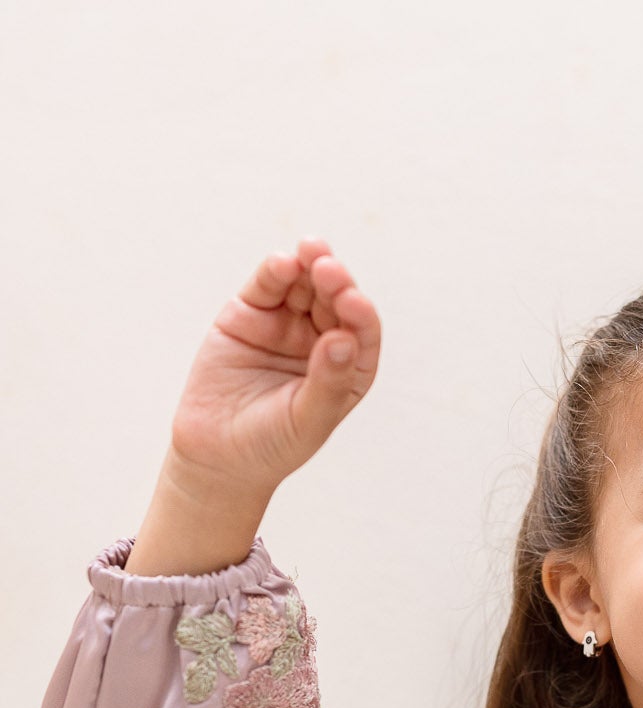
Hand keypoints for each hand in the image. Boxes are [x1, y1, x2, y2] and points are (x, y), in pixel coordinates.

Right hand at [167, 238, 380, 498]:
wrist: (216, 455)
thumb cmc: (272, 444)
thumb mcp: (307, 420)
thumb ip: (328, 382)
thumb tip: (344, 339)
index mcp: (347, 366)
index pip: (361, 332)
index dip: (359, 314)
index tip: (353, 303)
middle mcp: (321, 339)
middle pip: (334, 301)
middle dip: (334, 282)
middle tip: (329, 269)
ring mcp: (285, 323)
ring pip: (304, 285)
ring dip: (309, 265)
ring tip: (311, 253)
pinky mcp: (249, 313)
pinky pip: (267, 286)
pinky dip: (276, 271)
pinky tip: (283, 264)